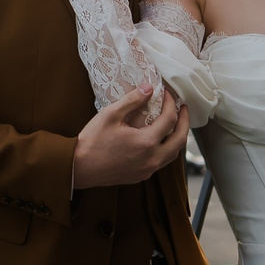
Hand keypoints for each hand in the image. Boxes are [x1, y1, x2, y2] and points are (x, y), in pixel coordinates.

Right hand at [72, 89, 189, 187]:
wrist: (79, 167)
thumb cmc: (93, 141)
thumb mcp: (110, 115)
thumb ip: (132, 100)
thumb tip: (149, 89)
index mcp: (146, 142)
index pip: (169, 119)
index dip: (171, 104)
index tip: (167, 93)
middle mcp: (152, 158)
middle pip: (180, 140)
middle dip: (185, 122)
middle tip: (183, 108)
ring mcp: (148, 170)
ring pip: (173, 154)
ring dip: (178, 137)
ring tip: (174, 124)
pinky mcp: (141, 176)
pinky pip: (162, 162)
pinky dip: (166, 149)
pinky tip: (158, 140)